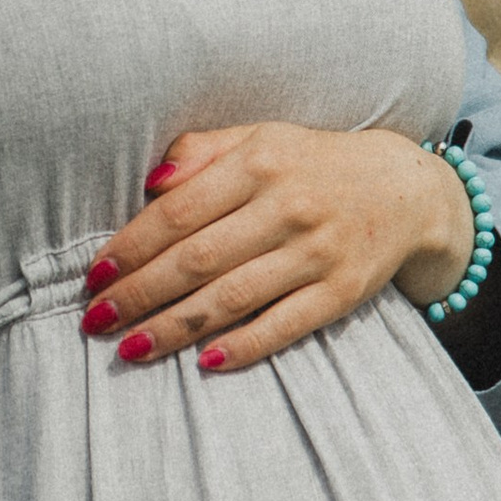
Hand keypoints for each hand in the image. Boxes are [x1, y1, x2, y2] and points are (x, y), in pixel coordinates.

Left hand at [79, 122, 472, 373]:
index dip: (132, 246)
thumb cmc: (312, 165)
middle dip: (139, 294)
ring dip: (174, 328)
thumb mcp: (261, 138)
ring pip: (232, 298)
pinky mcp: (343, 292)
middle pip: (198, 259)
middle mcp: (288, 206)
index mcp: (260, 162)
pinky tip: (203, 362)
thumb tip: (150, 183)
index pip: (179, 211)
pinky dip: (244, 346)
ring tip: (129, 347)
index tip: (94, 275)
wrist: (406, 190)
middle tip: (94, 319)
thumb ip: (202, 151)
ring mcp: (318, 252)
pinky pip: (284, 325)